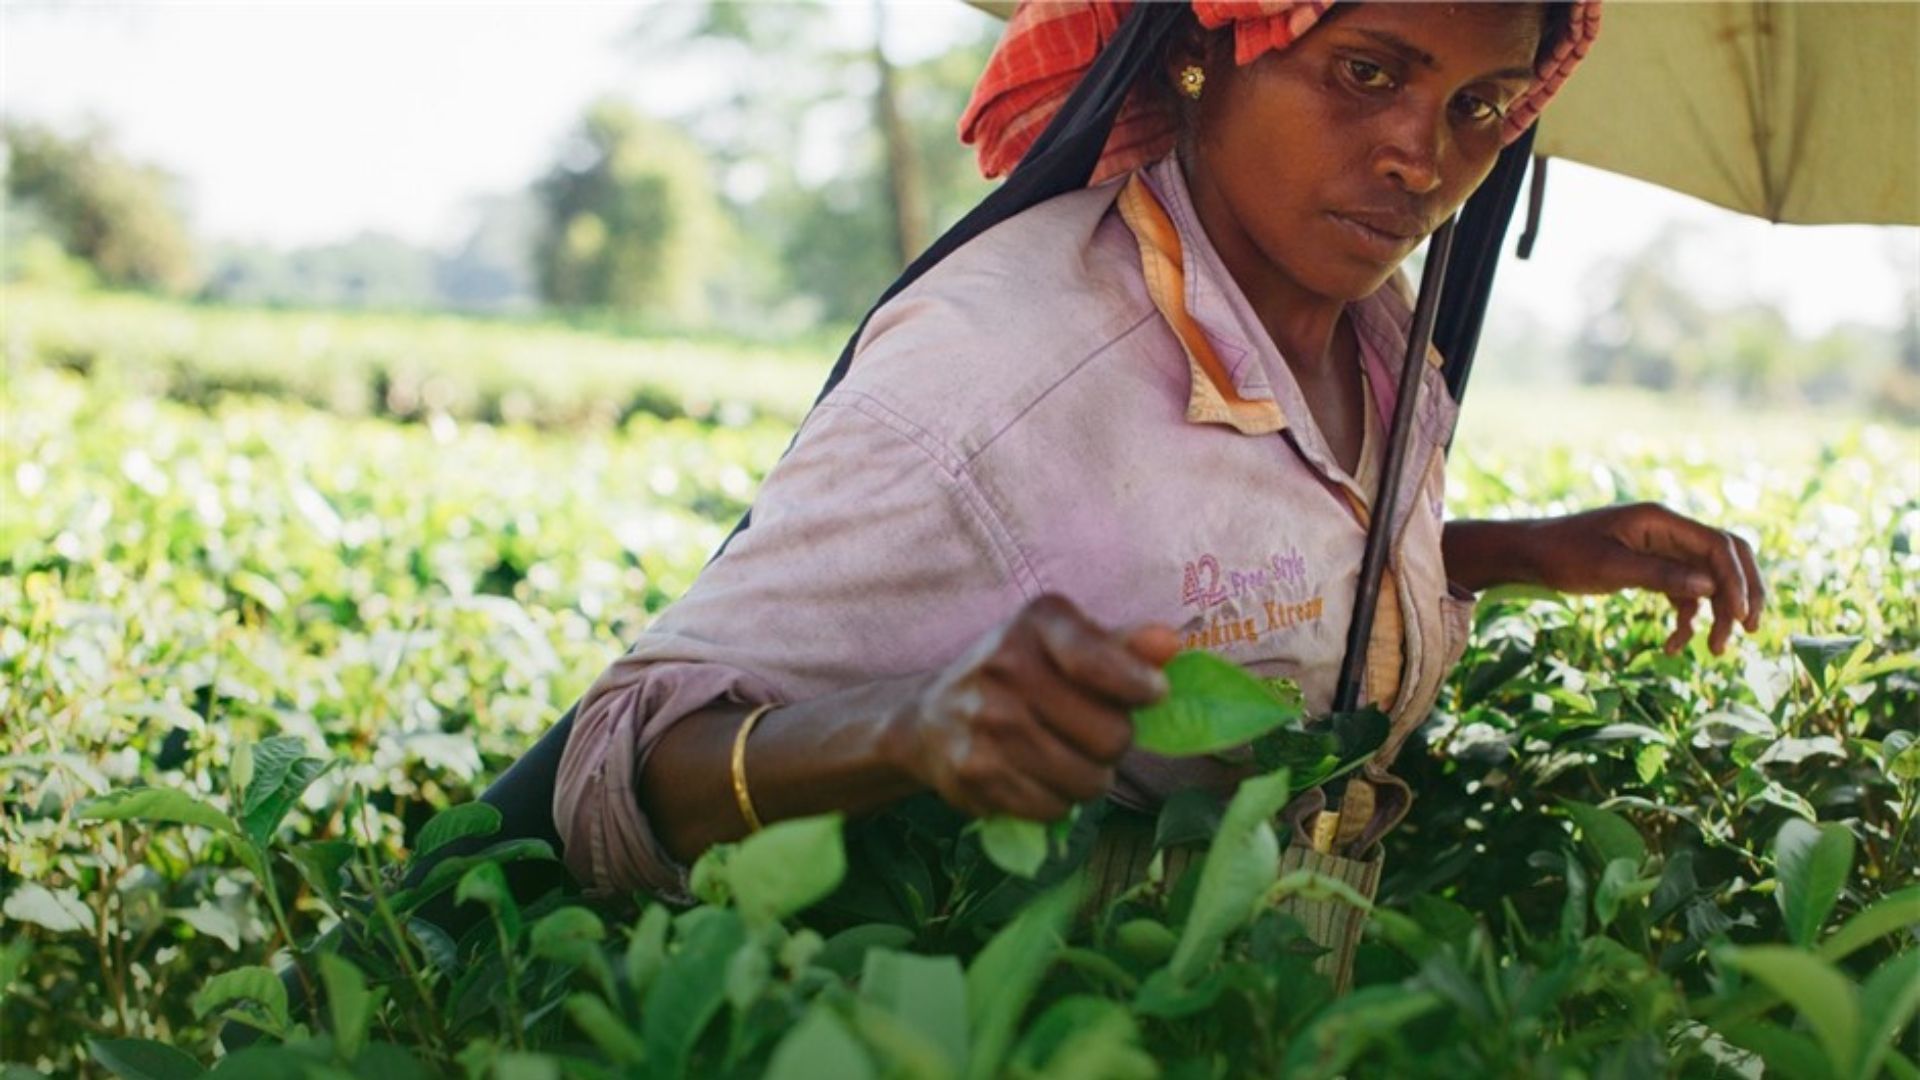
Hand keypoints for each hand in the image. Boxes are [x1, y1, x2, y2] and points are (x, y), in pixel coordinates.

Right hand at [895, 594, 1178, 821]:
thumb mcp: (1065, 645)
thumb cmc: (1019, 676)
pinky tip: (1036, 779)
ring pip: (1086, 781)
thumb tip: (1170, 644)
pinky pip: (1052, 809)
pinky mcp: (974, 772)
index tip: (1152, 695)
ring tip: (1067, 759)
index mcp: (1038, 622)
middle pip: (1111, 737)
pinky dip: (1055, 802)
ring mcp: (987, 721)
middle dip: (1113, 744)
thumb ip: (1122, 646)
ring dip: (1088, 779)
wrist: (930, 720)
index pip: (1101, 663)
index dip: (1139, 688)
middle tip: (1092, 736)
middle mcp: (1005, 666)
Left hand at [1522, 502, 1763, 655]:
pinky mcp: (1649, 569)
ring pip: (1707, 580)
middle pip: (1724, 559)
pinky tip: (1673, 647)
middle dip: (1742, 593)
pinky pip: (1682, 593)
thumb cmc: (1562, 554)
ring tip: (1714, 650)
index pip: (1718, 545)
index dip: (1737, 579)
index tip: (1740, 616)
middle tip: (1751, 630)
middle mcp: (1666, 531)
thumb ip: (1659, 574)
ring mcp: (1660, 550)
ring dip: (1715, 614)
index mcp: (1659, 520)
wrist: (1528, 555)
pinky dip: (1685, 619)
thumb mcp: (1609, 566)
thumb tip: (1710, 586)